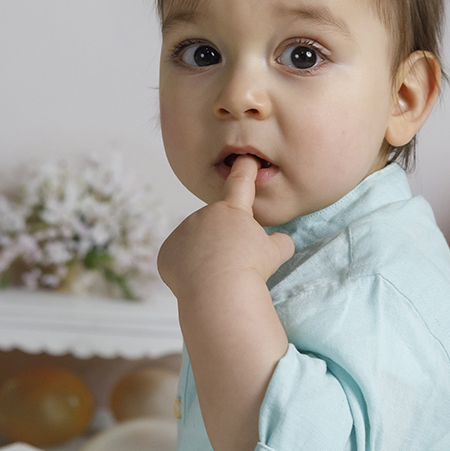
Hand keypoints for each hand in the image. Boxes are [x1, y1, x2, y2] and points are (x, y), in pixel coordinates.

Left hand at [158, 155, 294, 299]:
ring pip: (195, 243)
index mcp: (232, 210)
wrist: (220, 291)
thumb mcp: (275, 253)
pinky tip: (197, 281)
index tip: (245, 159)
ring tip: (216, 276)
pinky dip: (186, 270)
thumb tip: (281, 241)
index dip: (244, 170)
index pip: (241, 183)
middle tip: (232, 263)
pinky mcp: (168, 251)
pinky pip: (178, 259)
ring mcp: (183, 231)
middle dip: (222, 241)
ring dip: (204, 255)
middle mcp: (205, 214)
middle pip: (215, 225)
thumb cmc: (251, 269)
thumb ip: (279, 242)